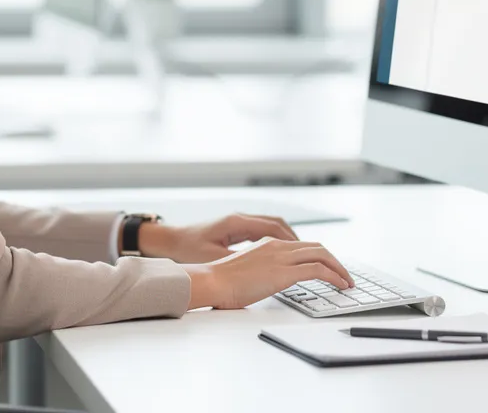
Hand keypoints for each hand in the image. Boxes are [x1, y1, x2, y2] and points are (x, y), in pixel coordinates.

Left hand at [138, 214, 299, 263]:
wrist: (170, 240)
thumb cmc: (188, 249)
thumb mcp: (213, 257)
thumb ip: (238, 260)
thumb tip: (261, 268)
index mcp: (238, 223)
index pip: (276, 228)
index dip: (296, 242)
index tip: (312, 255)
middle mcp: (242, 219)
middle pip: (280, 225)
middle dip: (300, 241)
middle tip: (318, 257)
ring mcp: (240, 223)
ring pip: (274, 228)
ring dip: (291, 241)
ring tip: (306, 258)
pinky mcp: (237, 229)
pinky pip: (265, 232)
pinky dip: (279, 242)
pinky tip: (284, 257)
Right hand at [182, 238, 352, 309]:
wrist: (211, 280)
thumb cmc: (221, 281)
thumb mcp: (246, 270)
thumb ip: (261, 270)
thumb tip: (269, 281)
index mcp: (268, 244)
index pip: (303, 246)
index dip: (320, 256)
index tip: (328, 267)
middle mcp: (277, 246)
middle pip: (317, 247)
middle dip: (334, 261)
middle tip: (343, 274)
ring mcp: (281, 257)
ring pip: (322, 255)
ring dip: (339, 268)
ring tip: (347, 282)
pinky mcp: (284, 272)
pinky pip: (318, 270)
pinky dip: (334, 276)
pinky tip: (340, 285)